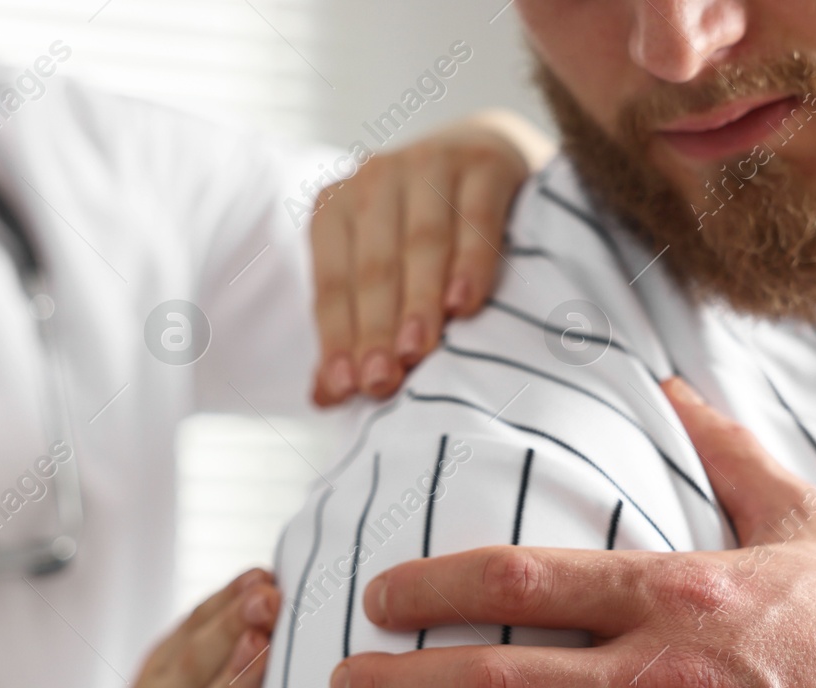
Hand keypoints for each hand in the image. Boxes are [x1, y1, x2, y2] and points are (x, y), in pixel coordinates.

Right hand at [80, 568, 278, 687]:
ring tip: (261, 644)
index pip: (191, 635)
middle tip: (268, 598)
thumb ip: (207, 644)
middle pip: (194, 668)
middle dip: (232, 628)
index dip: (227, 604)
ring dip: (233, 680)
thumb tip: (262, 582)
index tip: (263, 576)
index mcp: (159, 680)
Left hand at [311, 110, 553, 405]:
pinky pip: (475, 218)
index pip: (333, 285)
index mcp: (336, 209)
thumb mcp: (385, 277)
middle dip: (376, 328)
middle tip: (382, 381)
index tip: (348, 389)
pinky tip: (466, 304)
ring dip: (419, 300)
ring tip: (418, 351)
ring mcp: (430, 163)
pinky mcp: (485, 163)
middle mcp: (375, 179)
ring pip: (422, 243)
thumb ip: (355, 334)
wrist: (489, 160)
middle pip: (374, 267)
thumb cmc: (427, 237)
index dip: (338, 338)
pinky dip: (471, 263)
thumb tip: (326, 399)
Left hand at [332, 380, 815, 687]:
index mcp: (680, 591)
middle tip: (338, 685)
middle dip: (401, 683)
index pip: (523, 577)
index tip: (378, 597)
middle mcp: (668, 677)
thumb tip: (667, 383)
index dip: (433, 585)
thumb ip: (725, 450)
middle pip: (498, 678)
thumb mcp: (806, 519)